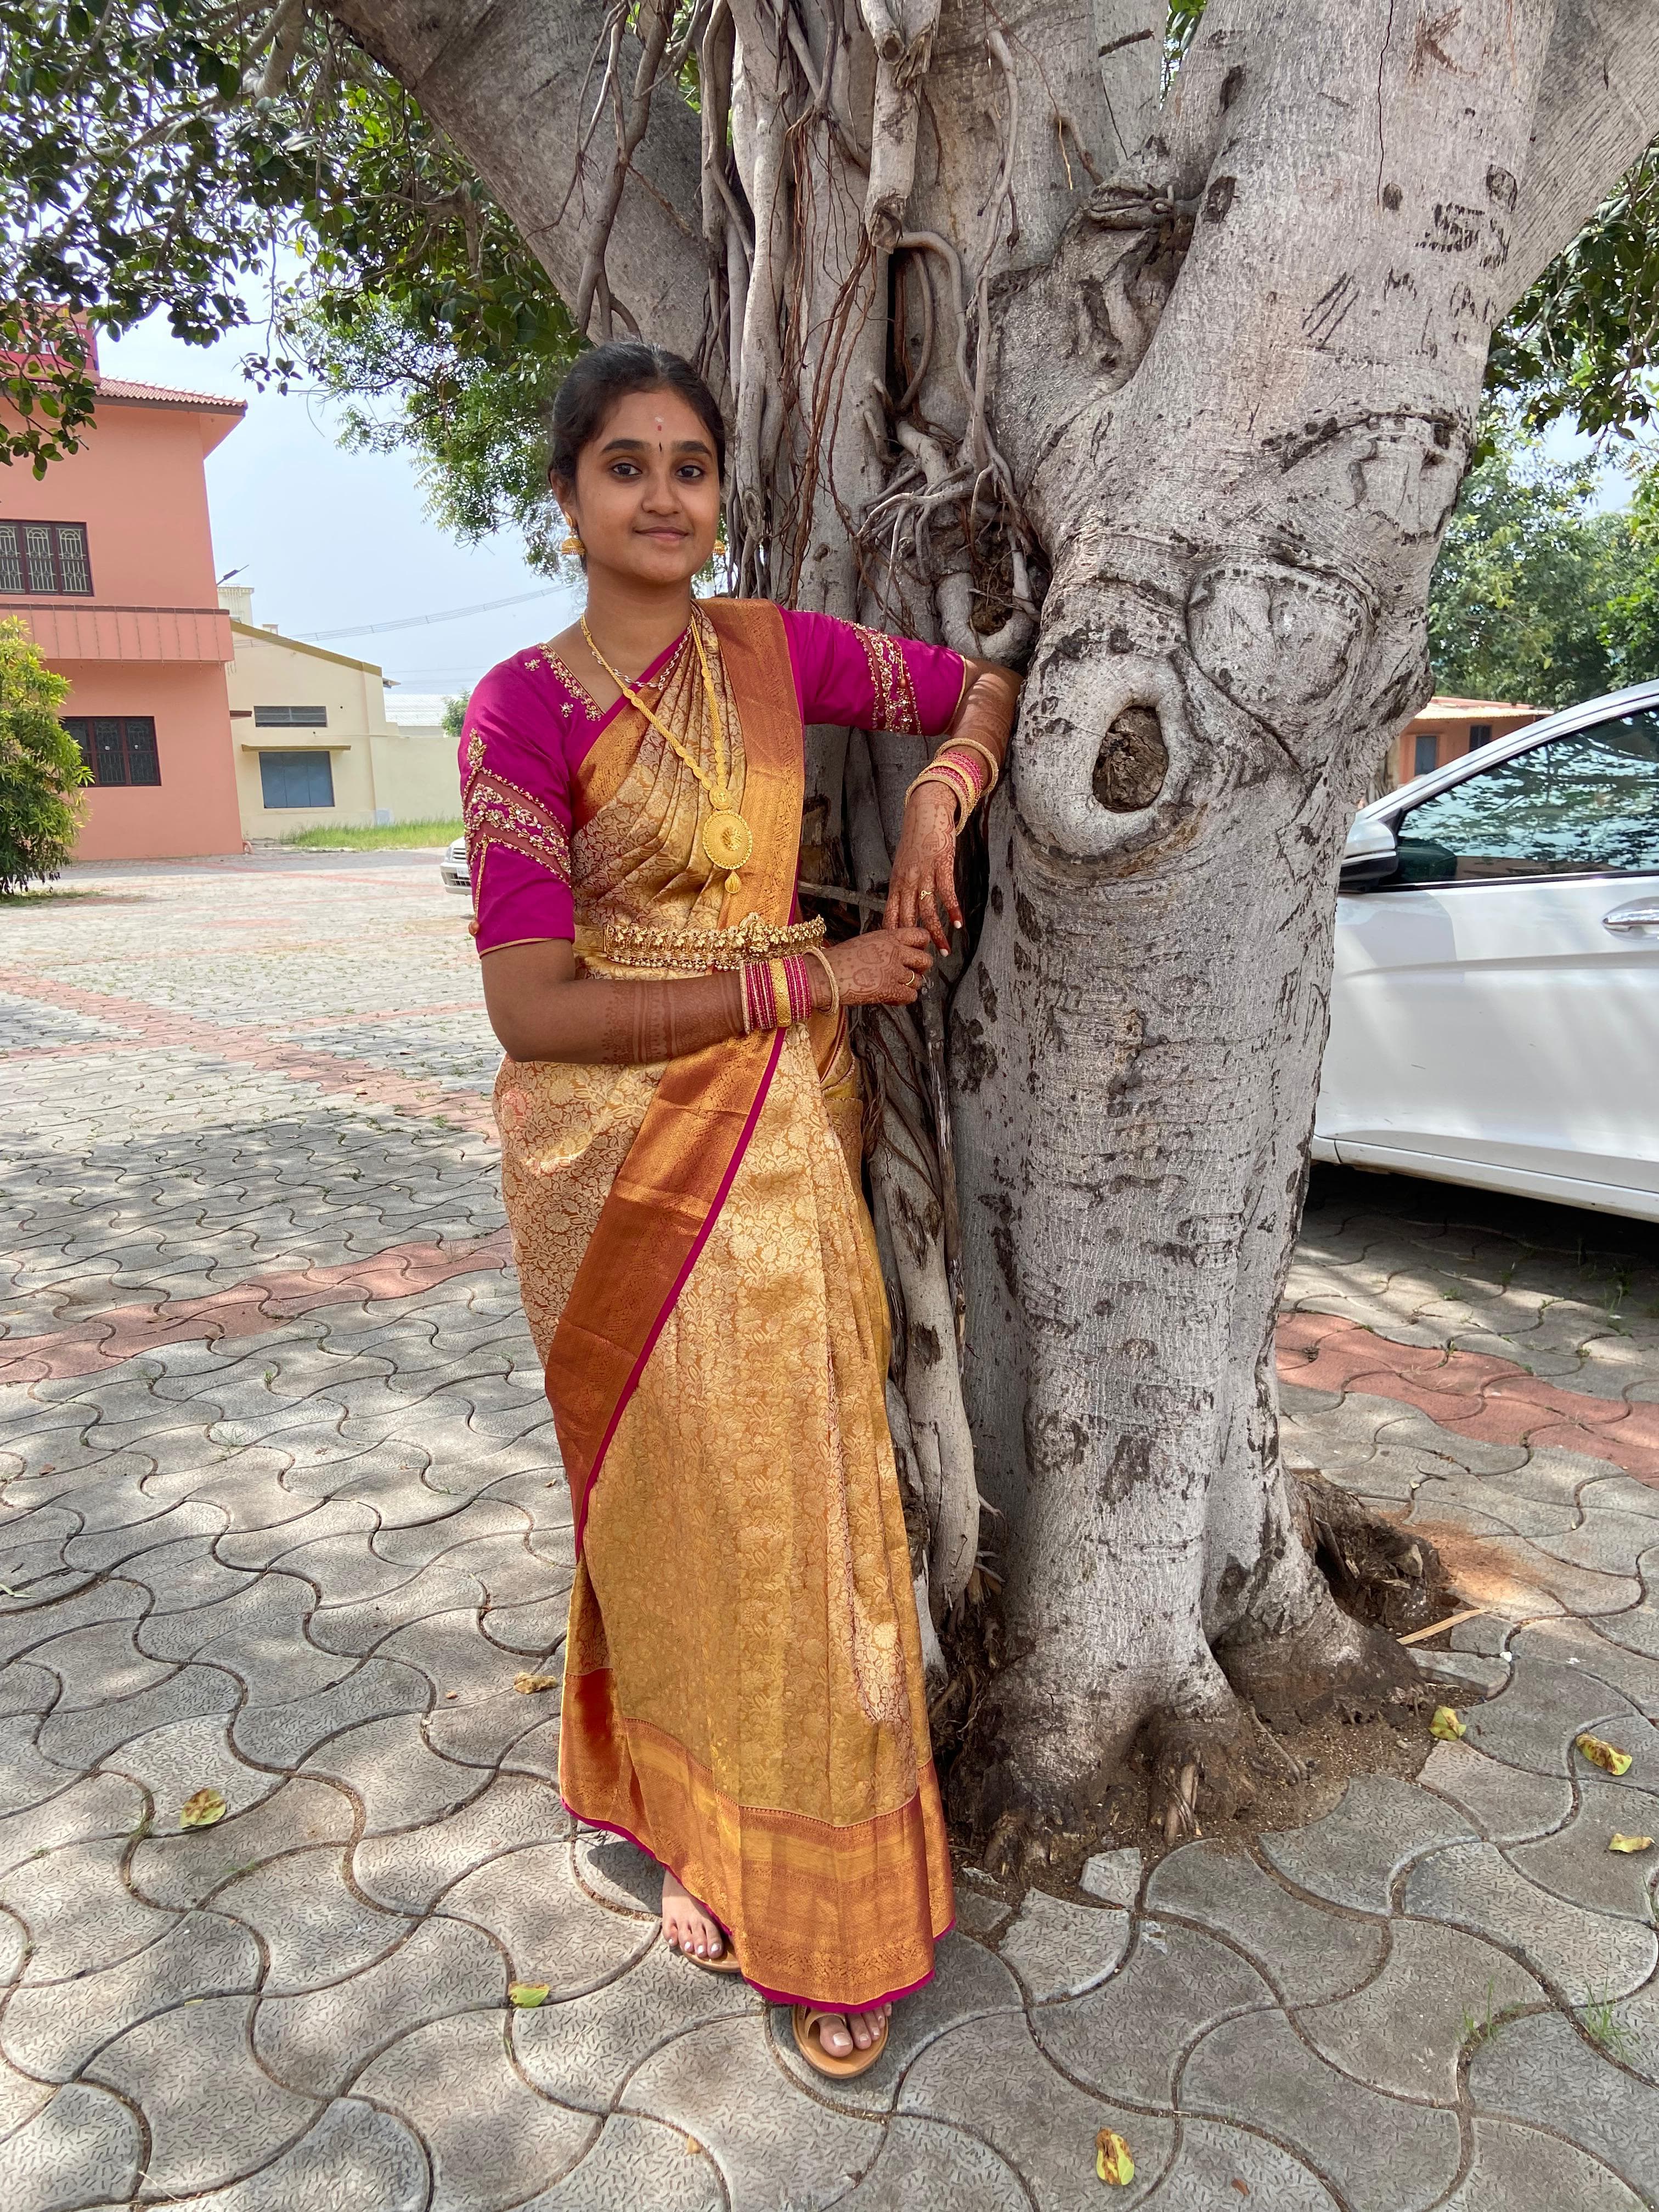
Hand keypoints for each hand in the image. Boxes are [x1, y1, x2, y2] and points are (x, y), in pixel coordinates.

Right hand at [824, 927, 933, 1006]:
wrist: (824, 974)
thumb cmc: (838, 959)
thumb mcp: (865, 941)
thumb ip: (885, 945)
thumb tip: (897, 953)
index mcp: (888, 936)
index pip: (921, 935)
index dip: (923, 946)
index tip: (918, 952)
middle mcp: (894, 952)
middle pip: (926, 960)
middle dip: (921, 969)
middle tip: (911, 973)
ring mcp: (893, 971)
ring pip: (918, 981)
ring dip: (909, 986)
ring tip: (896, 988)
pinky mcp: (888, 990)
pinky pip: (910, 996)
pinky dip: (903, 999)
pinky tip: (891, 998)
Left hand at [884, 781, 959, 950]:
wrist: (925, 812)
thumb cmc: (916, 841)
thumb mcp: (903, 866)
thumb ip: (903, 887)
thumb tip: (904, 910)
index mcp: (896, 884)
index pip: (890, 917)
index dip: (893, 939)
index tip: (898, 957)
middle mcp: (907, 882)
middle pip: (907, 919)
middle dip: (914, 944)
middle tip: (922, 964)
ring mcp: (923, 874)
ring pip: (927, 911)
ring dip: (936, 933)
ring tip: (944, 951)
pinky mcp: (941, 866)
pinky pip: (946, 893)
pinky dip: (953, 910)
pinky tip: (959, 924)